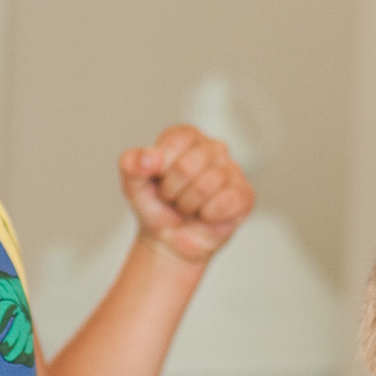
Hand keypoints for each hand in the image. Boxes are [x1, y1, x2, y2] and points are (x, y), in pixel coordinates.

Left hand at [119, 125, 253, 266]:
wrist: (169, 240)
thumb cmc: (156, 205)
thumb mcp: (133, 184)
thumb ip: (131, 164)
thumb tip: (148, 157)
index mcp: (187, 136)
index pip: (173, 142)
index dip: (159, 168)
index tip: (158, 179)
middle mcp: (213, 147)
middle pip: (186, 166)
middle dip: (171, 191)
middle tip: (172, 198)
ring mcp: (232, 170)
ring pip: (205, 185)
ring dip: (187, 205)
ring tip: (188, 207)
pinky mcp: (245, 195)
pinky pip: (224, 202)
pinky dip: (207, 215)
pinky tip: (206, 214)